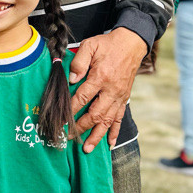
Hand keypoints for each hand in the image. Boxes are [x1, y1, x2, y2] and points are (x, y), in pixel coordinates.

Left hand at [69, 29, 147, 151]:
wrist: (132, 44)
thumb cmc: (108, 44)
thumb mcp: (90, 45)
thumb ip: (79, 61)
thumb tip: (72, 79)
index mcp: (101, 76)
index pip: (83, 98)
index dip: (70, 110)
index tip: (60, 120)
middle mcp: (111, 90)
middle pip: (95, 114)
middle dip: (81, 127)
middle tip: (68, 137)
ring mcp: (119, 96)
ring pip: (107, 121)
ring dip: (96, 136)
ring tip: (86, 148)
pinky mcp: (124, 99)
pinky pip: (119, 118)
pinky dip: (114, 132)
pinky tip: (109, 144)